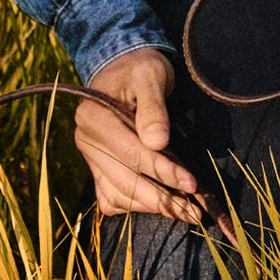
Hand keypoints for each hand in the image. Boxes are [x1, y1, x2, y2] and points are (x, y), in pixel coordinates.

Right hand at [75, 48, 211, 226]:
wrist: (125, 68)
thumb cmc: (140, 69)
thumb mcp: (150, 75)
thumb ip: (153, 107)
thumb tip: (157, 142)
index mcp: (93, 115)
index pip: (131, 153)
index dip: (163, 171)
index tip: (192, 183)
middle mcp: (85, 139)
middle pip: (125, 180)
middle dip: (162, 198)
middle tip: (194, 211)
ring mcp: (90, 157)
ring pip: (118, 195)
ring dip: (152, 207)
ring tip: (184, 211)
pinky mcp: (97, 168)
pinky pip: (111, 199)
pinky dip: (134, 206)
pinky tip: (159, 205)